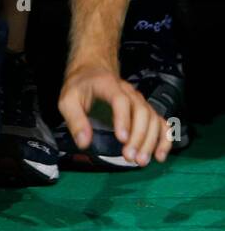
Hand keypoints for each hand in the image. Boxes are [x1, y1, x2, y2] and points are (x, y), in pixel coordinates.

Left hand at [57, 62, 172, 166]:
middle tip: (129, 157)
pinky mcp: (145, 109)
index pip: (121, 100)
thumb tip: (84, 143)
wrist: (93, 70)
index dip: (123, 119)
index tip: (121, 139)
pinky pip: (161, 122)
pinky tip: (159, 155)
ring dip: (151, 141)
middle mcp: (128, 92)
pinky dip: (164, 139)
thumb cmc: (80, 86)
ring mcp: (139, 100)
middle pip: (141, 111)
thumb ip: (75, 120)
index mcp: (108, 85)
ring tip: (141, 160)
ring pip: (153, 118)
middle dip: (138, 136)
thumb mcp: (67, 100)